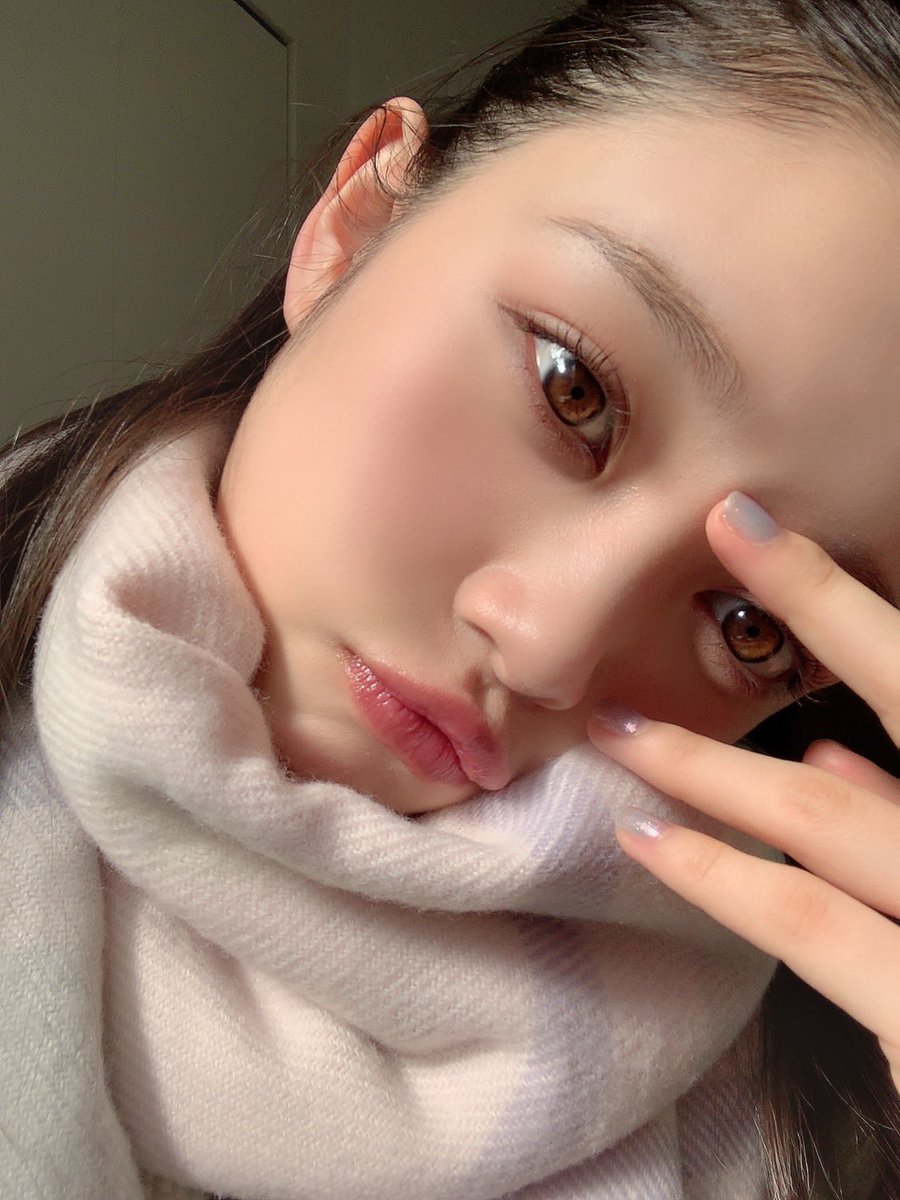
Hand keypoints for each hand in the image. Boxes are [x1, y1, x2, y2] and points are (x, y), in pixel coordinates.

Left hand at [588, 491, 899, 1091]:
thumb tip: (835, 753)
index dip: (829, 596)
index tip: (745, 529)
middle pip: (899, 709)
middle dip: (803, 613)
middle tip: (710, 541)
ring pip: (827, 818)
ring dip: (710, 761)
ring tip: (618, 723)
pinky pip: (816, 932)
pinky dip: (728, 879)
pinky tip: (653, 842)